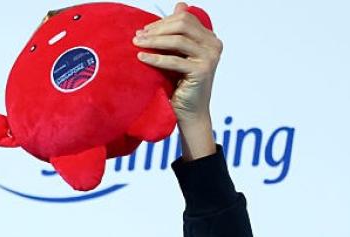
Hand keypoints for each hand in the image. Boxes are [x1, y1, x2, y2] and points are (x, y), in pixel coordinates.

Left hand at [133, 3, 221, 158]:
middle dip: (157, 29)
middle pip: (183, 25)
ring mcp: (210, 58)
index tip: (142, 30)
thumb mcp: (179, 54)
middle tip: (137, 36)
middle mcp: (214, 45)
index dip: (162, 22)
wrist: (190, 114)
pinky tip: (141, 58)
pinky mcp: (202, 72)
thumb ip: (179, 32)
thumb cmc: (180, 85)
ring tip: (136, 45)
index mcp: (209, 38)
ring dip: (154, 41)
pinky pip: (174, 60)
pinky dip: (156, 58)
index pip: (184, 19)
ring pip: (179, 40)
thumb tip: (180, 4)